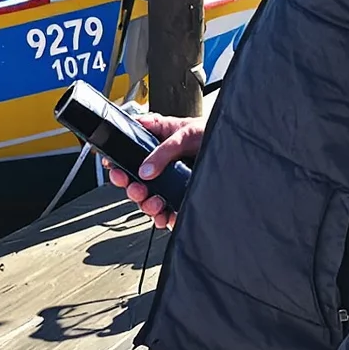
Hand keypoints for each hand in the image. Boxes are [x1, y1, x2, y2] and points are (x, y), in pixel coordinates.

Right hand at [103, 111, 203, 225]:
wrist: (233, 147)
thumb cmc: (208, 131)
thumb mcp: (183, 133)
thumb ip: (162, 152)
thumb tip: (145, 170)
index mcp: (154, 143)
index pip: (127, 153)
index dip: (117, 163)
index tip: (115, 169)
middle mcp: (158, 164)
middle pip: (134, 181)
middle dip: (131, 188)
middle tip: (136, 189)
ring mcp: (169, 182)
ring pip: (147, 199)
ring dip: (146, 204)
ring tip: (155, 203)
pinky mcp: (179, 197)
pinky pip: (165, 213)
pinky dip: (163, 218)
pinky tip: (167, 216)